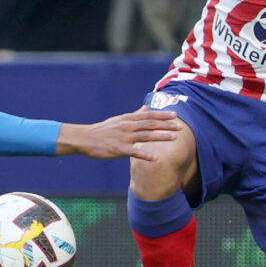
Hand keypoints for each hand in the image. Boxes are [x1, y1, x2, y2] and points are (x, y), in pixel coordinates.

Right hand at [57, 107, 180, 159]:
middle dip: (166, 125)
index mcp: (128, 119)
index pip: (148, 115)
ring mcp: (123, 137)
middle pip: (150, 124)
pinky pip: (134, 152)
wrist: (85, 138)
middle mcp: (127, 126)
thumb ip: (134, 115)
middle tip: (180, 127)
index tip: (175, 115)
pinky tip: (155, 158)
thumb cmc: (102, 130)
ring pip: (145, 136)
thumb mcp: (119, 120)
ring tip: (174, 138)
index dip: (162, 115)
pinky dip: (145, 154)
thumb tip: (145, 108)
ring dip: (161, 137)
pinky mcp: (118, 149)